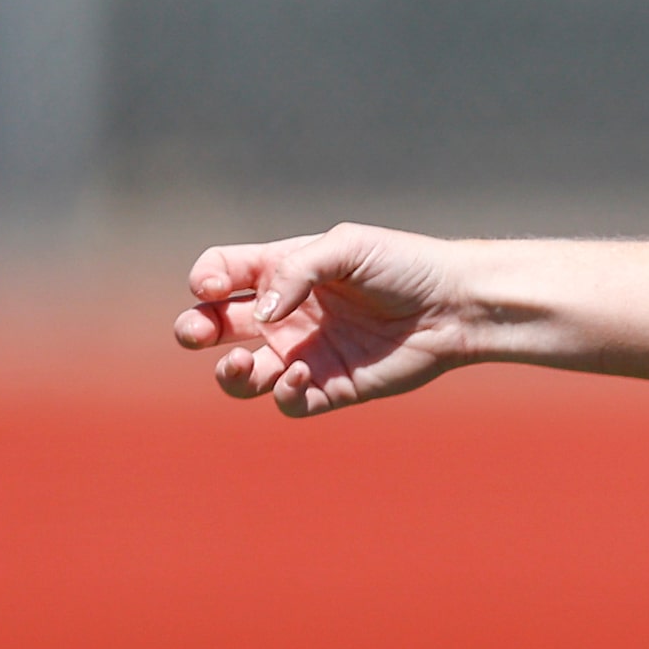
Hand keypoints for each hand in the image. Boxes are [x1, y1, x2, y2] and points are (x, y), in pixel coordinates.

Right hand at [172, 223, 475, 416]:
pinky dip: (281, 393)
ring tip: (240, 362)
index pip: (221, 274)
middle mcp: (286, 314)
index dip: (206, 280)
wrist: (454, 305)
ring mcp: (304, 352)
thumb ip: (296, 271)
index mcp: (283, 271)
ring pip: (241, 375)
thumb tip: (260, 314)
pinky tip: (300, 373)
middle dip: (193, 330)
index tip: (213, 286)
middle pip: (214, 326)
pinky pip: (286, 401)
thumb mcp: (347, 247)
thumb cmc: (404, 265)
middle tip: (198, 332)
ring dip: (228, 374)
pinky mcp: (329, 386)